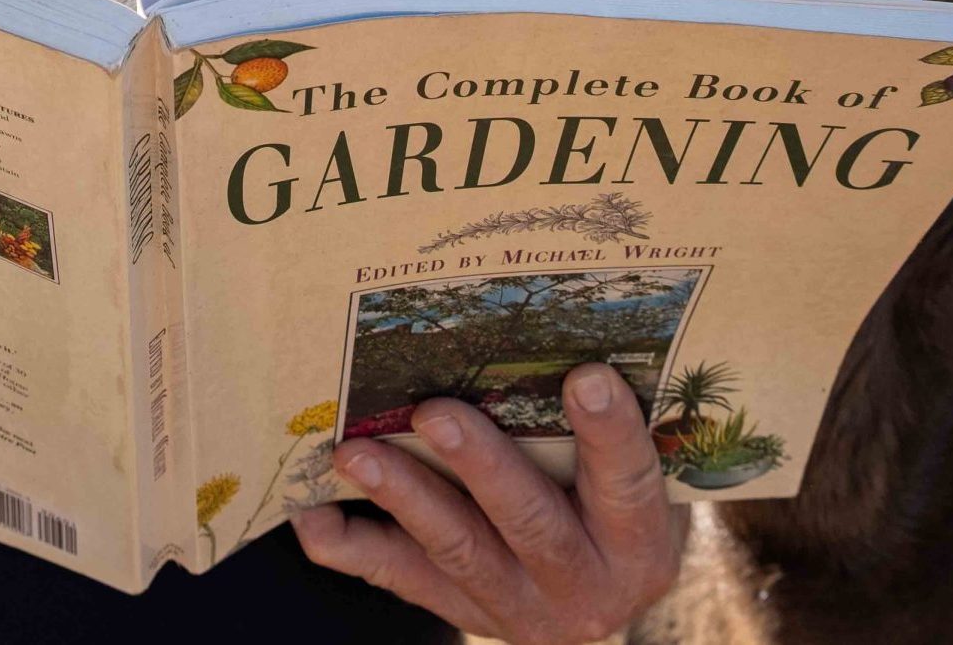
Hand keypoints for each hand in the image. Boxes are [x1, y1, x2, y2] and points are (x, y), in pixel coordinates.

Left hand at [292, 363, 682, 642]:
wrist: (599, 593)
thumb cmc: (612, 505)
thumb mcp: (631, 478)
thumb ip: (602, 431)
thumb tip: (566, 337)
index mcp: (638, 544)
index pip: (628, 481)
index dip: (608, 432)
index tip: (585, 374)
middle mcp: (584, 586)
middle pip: (529, 521)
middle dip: (478, 466)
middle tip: (433, 412)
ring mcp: (520, 608)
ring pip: (458, 550)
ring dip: (404, 497)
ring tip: (355, 454)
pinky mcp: (466, 614)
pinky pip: (403, 580)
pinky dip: (354, 547)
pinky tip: (314, 518)